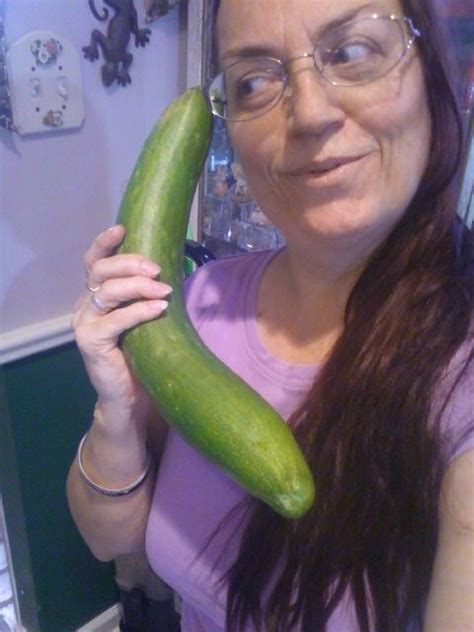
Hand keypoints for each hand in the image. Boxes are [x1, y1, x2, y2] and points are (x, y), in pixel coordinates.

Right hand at [73, 225, 171, 432]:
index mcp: (95, 296)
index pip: (94, 262)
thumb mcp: (141, 318)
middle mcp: (84, 306)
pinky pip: (115, 320)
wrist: (127, 396)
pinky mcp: (90, 342)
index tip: (123, 228)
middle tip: (157, 268)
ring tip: (164, 289)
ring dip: (138, 286)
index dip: (104, 243)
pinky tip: (159, 308)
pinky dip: (139, 310)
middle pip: (101, 272)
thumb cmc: (138, 354)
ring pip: (107, 292)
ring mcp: (84, 324)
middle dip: (130, 264)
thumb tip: (171, 268)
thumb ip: (144, 295)